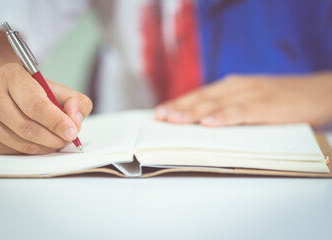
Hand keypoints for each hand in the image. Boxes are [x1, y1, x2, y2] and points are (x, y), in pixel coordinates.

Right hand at [0, 63, 92, 153]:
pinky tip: (41, 144)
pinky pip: (13, 151)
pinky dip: (33, 151)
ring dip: (45, 147)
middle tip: (67, 140)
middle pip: (28, 127)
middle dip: (54, 138)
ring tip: (57, 141)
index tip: (72, 132)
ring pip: (21, 143)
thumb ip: (76, 101)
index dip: (57, 122)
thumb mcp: (59, 89)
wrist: (6, 93)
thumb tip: (75, 122)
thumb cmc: (35, 92)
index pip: (35, 105)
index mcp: (11, 76)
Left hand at [155, 73, 331, 126]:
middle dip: (180, 108)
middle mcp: (238, 87)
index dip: (179, 103)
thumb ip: (230, 109)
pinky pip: (242, 111)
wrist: (320, 92)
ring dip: (194, 112)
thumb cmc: (281, 101)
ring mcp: (253, 94)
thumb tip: (205, 124)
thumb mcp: (251, 101)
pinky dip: (225, 117)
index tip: (159, 112)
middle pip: (203, 98)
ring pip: (218, 103)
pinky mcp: (268, 105)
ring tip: (175, 120)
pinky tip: (209, 123)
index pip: (199, 95)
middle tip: (160, 117)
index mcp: (232, 86)